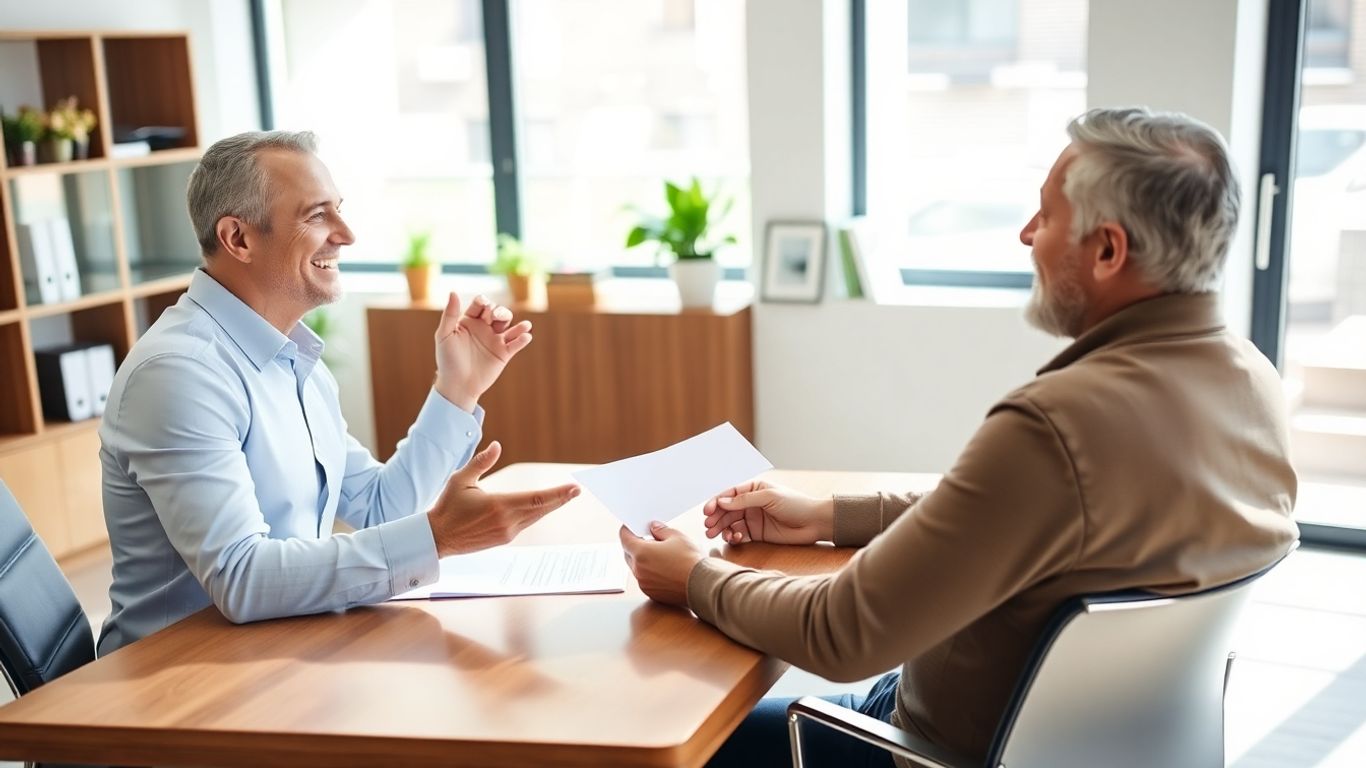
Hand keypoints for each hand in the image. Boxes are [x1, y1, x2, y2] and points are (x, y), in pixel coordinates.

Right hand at [427, 441, 578, 556]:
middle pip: (542, 509)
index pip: (537, 498)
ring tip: (565, 496)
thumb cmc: (447, 506)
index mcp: (499, 505)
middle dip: (561, 499)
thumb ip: (481, 462)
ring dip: (551, 507)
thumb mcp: (460, 479)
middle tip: (577, 490)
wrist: (438, 537)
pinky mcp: (504, 539)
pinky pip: (527, 524)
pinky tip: (544, 507)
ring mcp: (507, 532)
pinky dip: (537, 514)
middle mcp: (507, 521)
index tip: (574, 487)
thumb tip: (497, 445)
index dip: (558, 494)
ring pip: (536, 517)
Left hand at [433, 292, 532, 411]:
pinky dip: (523, 339)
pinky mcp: (504, 354)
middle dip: (499, 311)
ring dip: (517, 324)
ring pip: (510, 325)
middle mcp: (484, 328)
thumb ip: (450, 314)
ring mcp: (495, 340)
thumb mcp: (445, 335)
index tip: (483, 305)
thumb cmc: (447, 360)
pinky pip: (516, 343)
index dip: (484, 302)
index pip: (480, 305)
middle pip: (498, 312)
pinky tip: (526, 336)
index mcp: (469, 321)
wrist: (457, 385)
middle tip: (495, 317)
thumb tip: (453, 292)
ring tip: (525, 325)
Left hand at [618, 523, 705, 606]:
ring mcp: (644, 584)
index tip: (631, 527)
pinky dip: (650, 573)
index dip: (627, 530)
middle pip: (628, 554)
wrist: (703, 585)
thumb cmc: (691, 561)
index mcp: (641, 553)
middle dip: (635, 545)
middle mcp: (638, 570)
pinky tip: (664, 568)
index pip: (624, 538)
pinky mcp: (652, 594)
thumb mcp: (677, 537)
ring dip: (643, 560)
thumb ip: (661, 530)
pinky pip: (645, 580)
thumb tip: (654, 528)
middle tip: (648, 538)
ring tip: (659, 554)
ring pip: (637, 568)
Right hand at [702, 480, 832, 545]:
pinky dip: (733, 537)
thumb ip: (745, 500)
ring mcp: (753, 519)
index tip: (707, 511)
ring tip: (716, 535)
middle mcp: (750, 503)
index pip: (729, 494)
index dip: (716, 502)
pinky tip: (735, 538)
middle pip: (726, 510)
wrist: (814, 523)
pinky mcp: (757, 534)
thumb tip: (722, 502)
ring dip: (721, 528)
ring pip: (730, 523)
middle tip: (708, 527)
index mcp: (753, 489)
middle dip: (715, 518)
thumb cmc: (795, 504)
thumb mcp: (769, 497)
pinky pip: (739, 535)